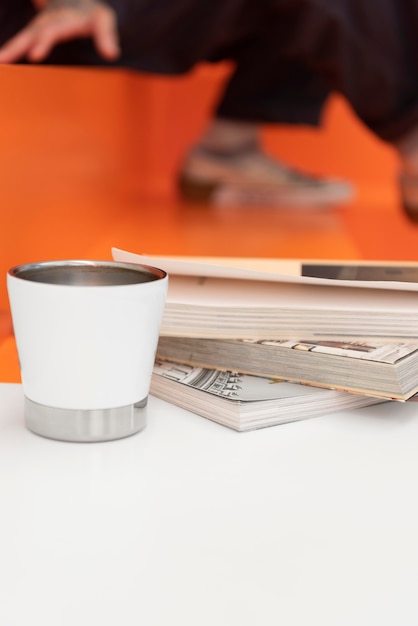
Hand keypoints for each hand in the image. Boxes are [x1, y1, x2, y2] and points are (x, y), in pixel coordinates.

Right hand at [0, 0, 119, 63]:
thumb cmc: (92, 14)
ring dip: (10, 50)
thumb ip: (107, 35)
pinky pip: (21, 42)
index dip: (43, 43)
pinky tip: (2, 63)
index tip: (34, 56)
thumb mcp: (103, 19)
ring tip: (0, 62)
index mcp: (63, 19)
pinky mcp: (35, 33)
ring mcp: (39, 27)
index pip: (51, 32)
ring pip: (23, 39)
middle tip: (3, 59)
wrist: (78, 1)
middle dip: (17, 47)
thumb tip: (112, 54)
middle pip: (30, 34)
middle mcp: (47, 22)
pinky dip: (10, 51)